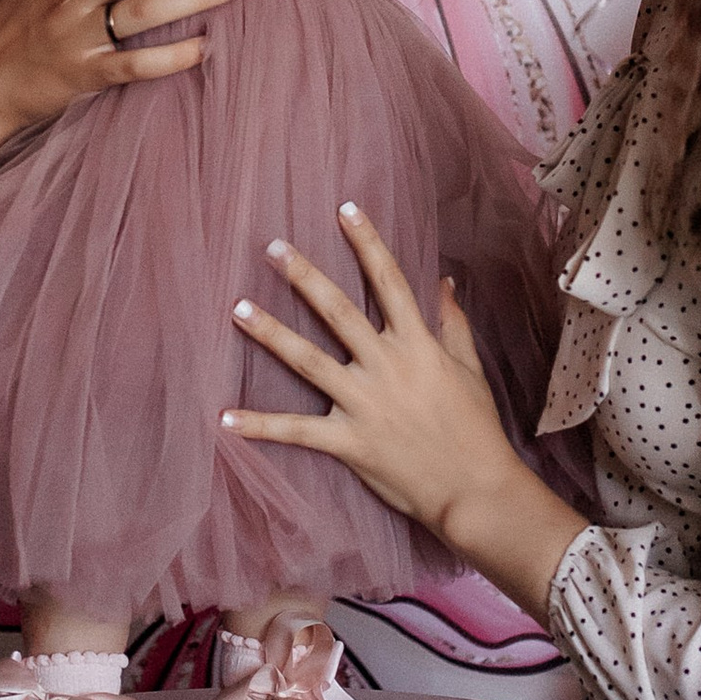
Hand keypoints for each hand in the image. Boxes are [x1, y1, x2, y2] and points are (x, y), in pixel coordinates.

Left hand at [225, 206, 581, 612]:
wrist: (475, 489)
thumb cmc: (476, 429)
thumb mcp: (470, 370)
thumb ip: (453, 324)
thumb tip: (444, 282)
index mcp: (418, 345)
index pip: (390, 282)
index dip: (368, 243)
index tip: (345, 210)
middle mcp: (386, 366)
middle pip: (339, 312)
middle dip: (304, 277)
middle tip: (273, 247)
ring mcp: (364, 404)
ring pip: (309, 361)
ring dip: (271, 333)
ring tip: (238, 308)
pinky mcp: (349, 442)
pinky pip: (297, 431)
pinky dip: (260, 426)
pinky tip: (225, 418)